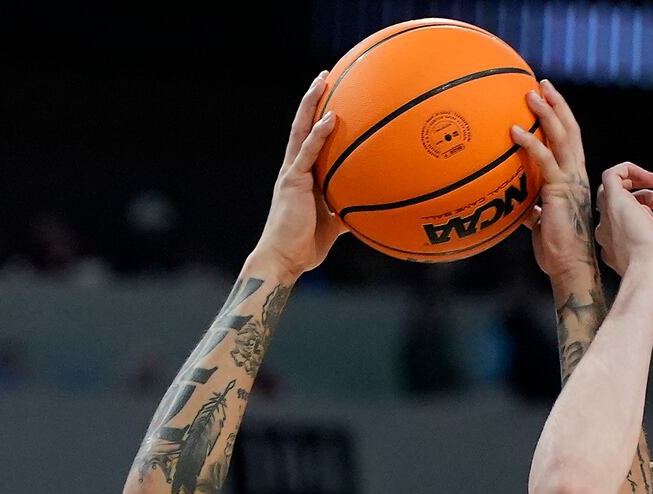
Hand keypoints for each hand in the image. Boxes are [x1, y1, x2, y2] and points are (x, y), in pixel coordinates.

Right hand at [253, 73, 347, 279]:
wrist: (284, 259)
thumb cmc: (305, 245)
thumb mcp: (333, 225)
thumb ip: (348, 212)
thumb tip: (368, 210)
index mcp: (302, 176)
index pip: (309, 139)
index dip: (318, 117)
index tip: (331, 97)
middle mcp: (294, 168)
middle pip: (302, 125)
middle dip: (313, 99)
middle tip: (325, 76)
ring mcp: (292, 172)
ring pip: (301, 130)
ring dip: (311, 104)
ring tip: (323, 80)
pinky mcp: (292, 181)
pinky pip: (307, 152)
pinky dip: (318, 134)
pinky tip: (331, 118)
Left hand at [511, 81, 652, 284]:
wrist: (570, 266)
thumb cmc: (556, 249)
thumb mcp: (540, 221)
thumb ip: (532, 206)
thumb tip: (515, 202)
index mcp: (574, 178)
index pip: (569, 141)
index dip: (560, 118)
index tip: (547, 99)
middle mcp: (577, 174)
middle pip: (570, 130)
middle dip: (556, 104)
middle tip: (542, 84)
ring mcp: (571, 180)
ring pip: (562, 137)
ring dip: (546, 113)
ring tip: (530, 94)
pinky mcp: (560, 190)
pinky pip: (544, 160)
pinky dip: (530, 143)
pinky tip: (514, 131)